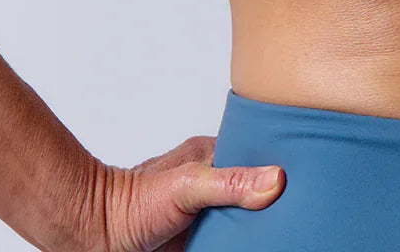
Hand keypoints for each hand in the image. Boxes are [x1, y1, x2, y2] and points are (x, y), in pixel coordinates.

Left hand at [86, 134, 285, 251]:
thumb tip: (276, 179)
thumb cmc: (130, 204)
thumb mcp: (186, 187)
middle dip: (273, 202)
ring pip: (244, 221)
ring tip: (289, 230)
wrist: (94, 239)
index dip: (280, 165)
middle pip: (255, 192)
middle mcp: (211, 185)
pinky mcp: (198, 243)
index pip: (258, 156)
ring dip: (258, 229)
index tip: (305, 174)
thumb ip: (229, 182)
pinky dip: (240, 244)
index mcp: (212, 157)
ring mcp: (205, 216)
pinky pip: (229, 243)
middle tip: (301, 210)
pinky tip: (257, 245)